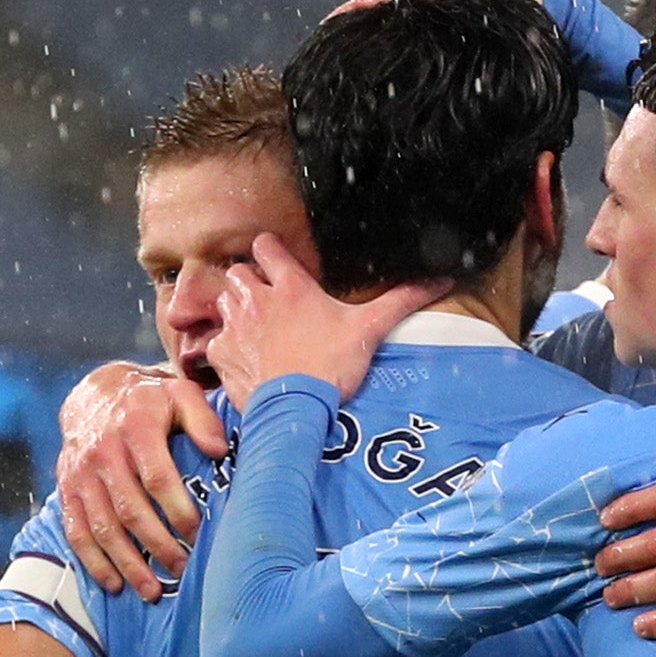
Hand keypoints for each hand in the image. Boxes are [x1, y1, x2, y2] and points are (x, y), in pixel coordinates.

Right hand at [54, 362, 220, 598]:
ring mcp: (81, 473)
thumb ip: (202, 419)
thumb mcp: (180, 394)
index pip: (157, 478)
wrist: (94, 394)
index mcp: (135, 427)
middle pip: (130, 509)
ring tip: (152, 590)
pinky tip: (114, 584)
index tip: (197, 536)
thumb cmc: (149, 400)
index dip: (178, 512)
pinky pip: (77, 531)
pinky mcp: (67, 489)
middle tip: (182, 569)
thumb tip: (220, 451)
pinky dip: (94, 561)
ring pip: (102, 527)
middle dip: (158, 545)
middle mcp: (103, 451)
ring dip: (127, 563)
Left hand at [209, 237, 439, 406]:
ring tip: (255, 330)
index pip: (265, 246)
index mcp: (291, 286)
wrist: (298, 411)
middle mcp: (257, 299)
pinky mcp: (221, 354)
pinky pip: (215, 340)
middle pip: (238, 272)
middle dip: (249, 283)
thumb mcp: (370, 329)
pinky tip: (245, 360)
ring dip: (235, 311)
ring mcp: (235, 326)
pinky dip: (226, 348)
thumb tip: (440, 281)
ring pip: (223, 302)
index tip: (276, 263)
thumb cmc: (333, 367)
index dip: (268, 251)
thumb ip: (401, 300)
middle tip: (266, 302)